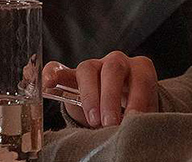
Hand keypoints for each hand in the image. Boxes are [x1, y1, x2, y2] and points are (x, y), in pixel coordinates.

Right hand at [43, 51, 157, 127]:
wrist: (122, 107)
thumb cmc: (136, 110)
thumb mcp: (143, 111)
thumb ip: (141, 116)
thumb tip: (138, 129)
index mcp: (140, 68)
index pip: (141, 78)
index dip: (138, 99)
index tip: (135, 119)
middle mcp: (118, 62)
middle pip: (113, 69)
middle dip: (111, 98)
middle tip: (110, 123)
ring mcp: (94, 66)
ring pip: (88, 69)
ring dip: (90, 95)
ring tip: (93, 120)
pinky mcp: (73, 76)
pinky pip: (59, 70)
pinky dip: (52, 74)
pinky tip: (48, 84)